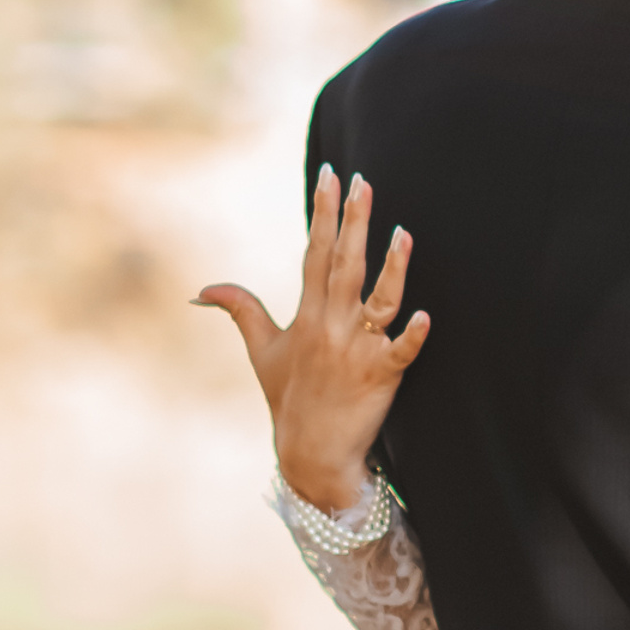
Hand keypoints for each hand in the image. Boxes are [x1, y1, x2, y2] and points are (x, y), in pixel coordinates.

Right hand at [196, 166, 429, 510]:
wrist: (311, 455)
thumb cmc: (290, 399)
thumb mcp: (262, 352)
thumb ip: (241, 311)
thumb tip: (203, 289)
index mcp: (307, 316)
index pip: (316, 252)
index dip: (323, 212)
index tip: (330, 174)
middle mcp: (331, 326)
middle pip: (344, 265)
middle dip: (354, 221)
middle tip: (364, 182)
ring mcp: (358, 351)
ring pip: (379, 301)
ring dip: (392, 268)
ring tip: (403, 233)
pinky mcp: (382, 376)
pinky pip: (400, 353)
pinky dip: (413, 336)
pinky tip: (426, 316)